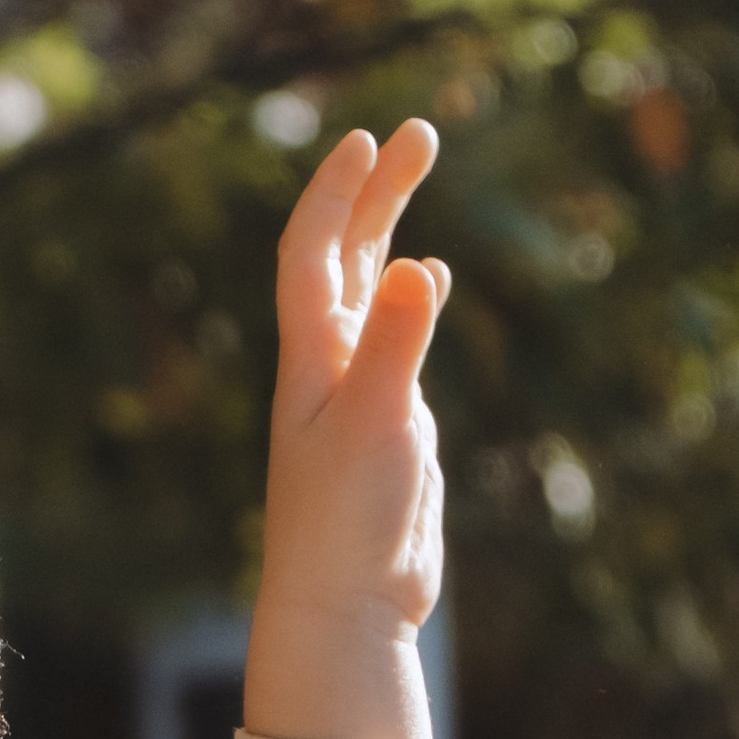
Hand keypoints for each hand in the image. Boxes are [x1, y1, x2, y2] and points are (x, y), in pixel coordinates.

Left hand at [246, 119, 446, 738]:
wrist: (346, 607)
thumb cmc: (348, 523)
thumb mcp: (377, 424)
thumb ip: (393, 345)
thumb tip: (411, 264)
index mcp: (311, 359)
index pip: (313, 254)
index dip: (337, 194)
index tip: (368, 139)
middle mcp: (326, 367)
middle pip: (344, 258)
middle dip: (377, 194)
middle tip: (421, 132)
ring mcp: (355, 395)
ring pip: (366, 292)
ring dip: (388, 233)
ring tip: (412, 175)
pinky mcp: (385, 427)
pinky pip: (392, 340)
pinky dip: (408, 299)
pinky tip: (427, 278)